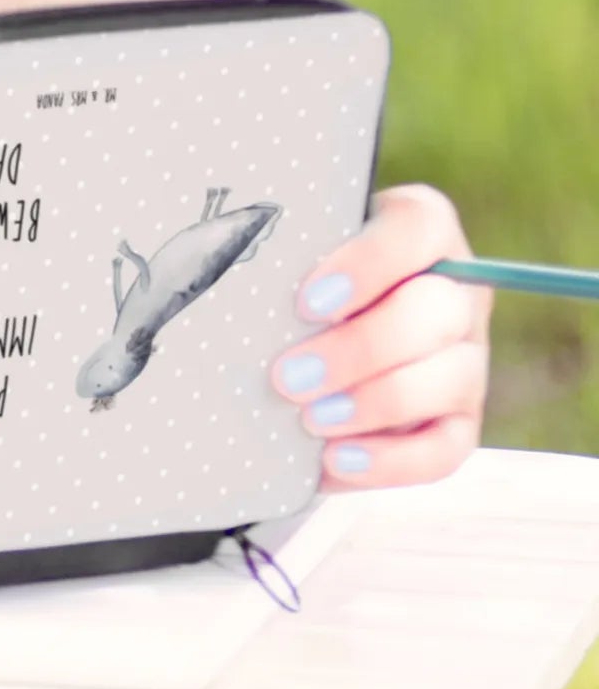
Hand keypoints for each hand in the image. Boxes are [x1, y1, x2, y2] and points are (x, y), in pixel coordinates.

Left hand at [270, 183, 491, 489]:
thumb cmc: (296, 274)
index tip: (306, 303)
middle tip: (288, 376)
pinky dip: (393, 460)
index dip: (368, 265)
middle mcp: (457, 292)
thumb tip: (222, 265)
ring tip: (309, 420)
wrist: (308, 327)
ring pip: (448, 380)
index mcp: (422, 229)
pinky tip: (336, 461)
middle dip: (359, 350)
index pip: (417, 228)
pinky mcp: (460, 420)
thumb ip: (283, 249)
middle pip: (436, 312)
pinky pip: (447, 449)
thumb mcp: (297, 248)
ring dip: (374, 405)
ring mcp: (466, 359)